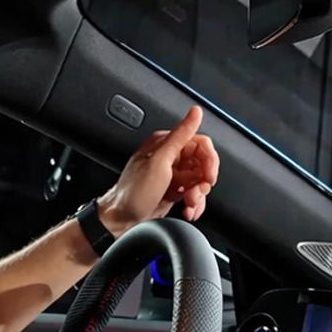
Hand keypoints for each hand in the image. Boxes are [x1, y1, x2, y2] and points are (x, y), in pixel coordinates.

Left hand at [95, 105, 221, 236]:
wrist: (121, 220)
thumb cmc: (134, 192)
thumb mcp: (159, 162)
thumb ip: (180, 136)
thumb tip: (195, 111)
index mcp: (166, 144)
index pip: (201, 143)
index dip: (209, 160)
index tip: (208, 177)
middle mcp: (170, 157)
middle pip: (203, 164)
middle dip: (203, 182)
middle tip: (195, 193)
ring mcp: (173, 175)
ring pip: (200, 181)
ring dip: (198, 195)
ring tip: (188, 203)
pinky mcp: (174, 191)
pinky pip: (194, 194)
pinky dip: (195, 204)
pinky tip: (188, 210)